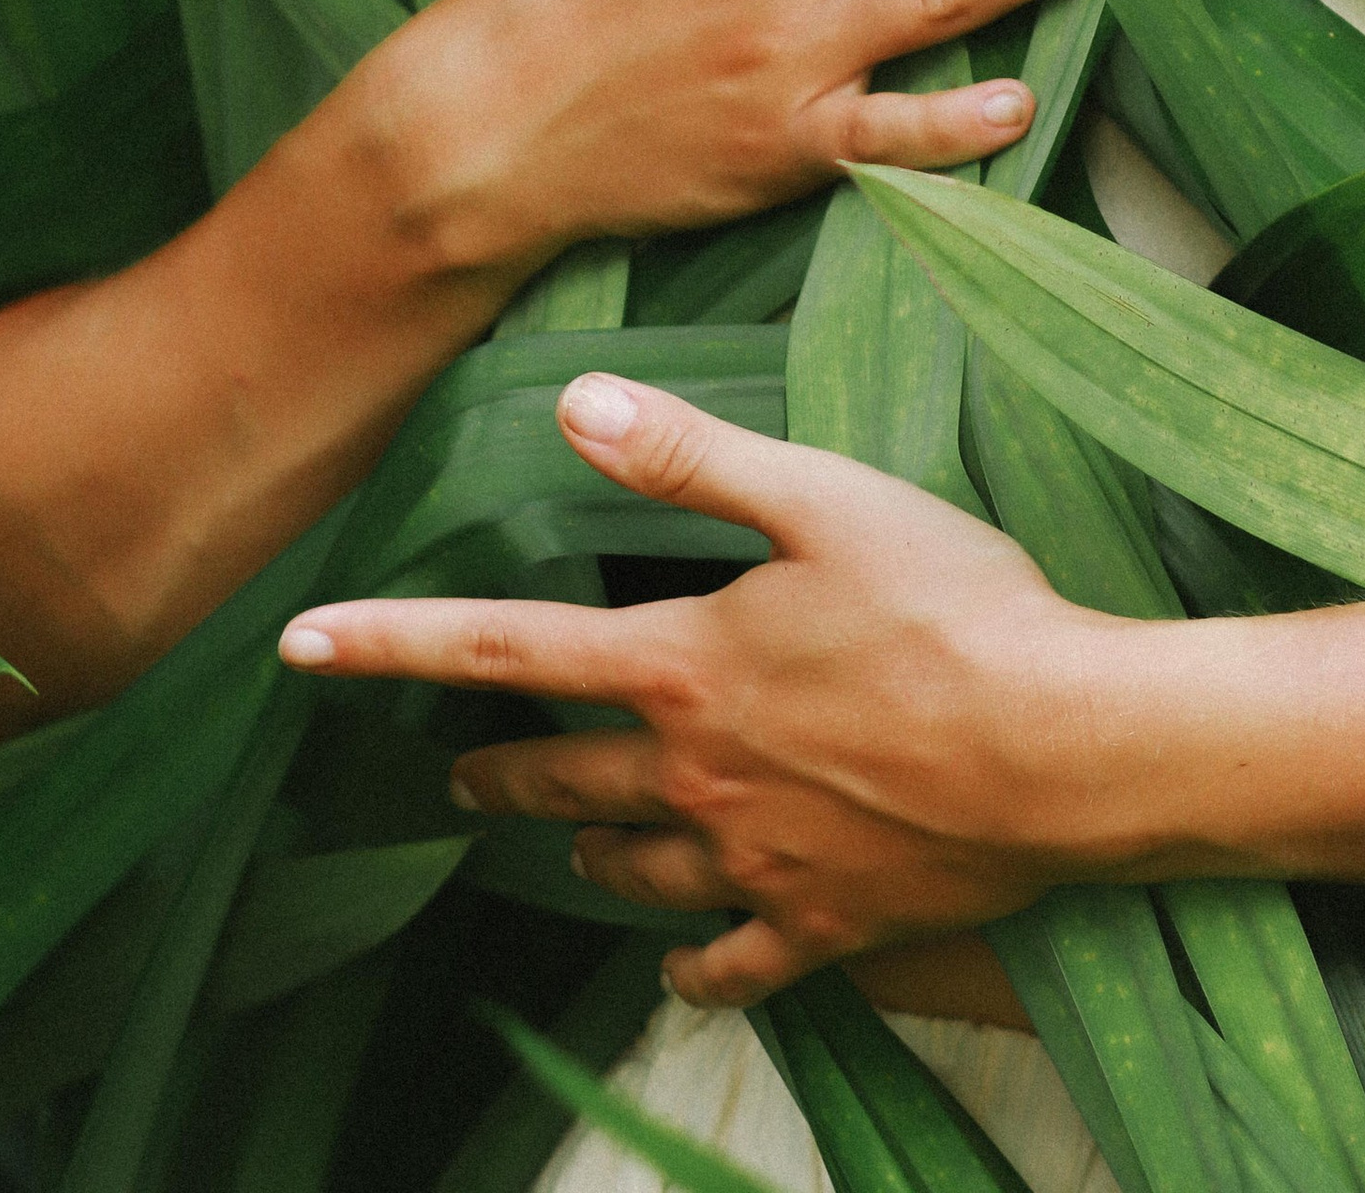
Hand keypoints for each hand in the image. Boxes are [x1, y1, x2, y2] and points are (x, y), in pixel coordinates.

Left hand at [279, 372, 1122, 1000]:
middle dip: (499, 775)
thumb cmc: (955, 607)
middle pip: (562, 781)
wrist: (1062, 750)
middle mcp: (697, 777)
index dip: (397, 643)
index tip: (302, 645)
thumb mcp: (824, 498)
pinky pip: (730, 962)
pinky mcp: (823, 925)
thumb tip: (575, 402)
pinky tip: (685, 958)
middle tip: (461, 779)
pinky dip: (695, 961)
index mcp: (686, 668)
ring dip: (590, 851)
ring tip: (573, 844)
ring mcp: (756, 863)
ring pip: (632, 871)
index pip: (508, 651)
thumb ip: (692, 459)